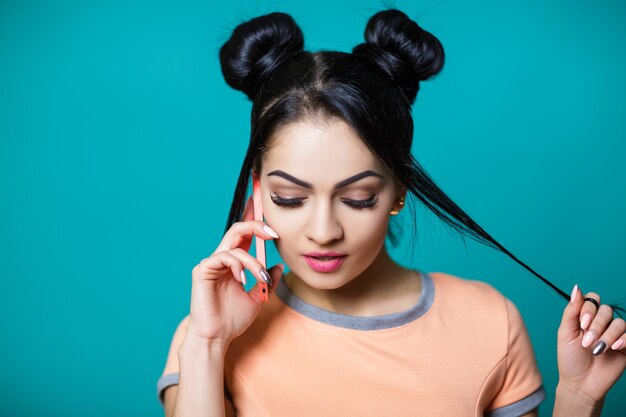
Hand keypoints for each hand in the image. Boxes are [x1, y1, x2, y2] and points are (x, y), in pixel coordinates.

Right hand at [184, 195, 283, 346]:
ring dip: (253, 261)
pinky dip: (238, 266)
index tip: (265, 209)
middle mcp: (222, 259)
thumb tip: (279, 265)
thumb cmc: (232, 320)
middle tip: (274, 234)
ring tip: (260, 279)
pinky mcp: (202, 270)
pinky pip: (224, 257)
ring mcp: (211, 263)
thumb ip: (268, 280)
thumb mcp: (258, 298)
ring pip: (235, 246)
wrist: (217, 337)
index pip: (244, 234)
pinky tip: (243, 281)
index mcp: (234, 263)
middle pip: (238, 229)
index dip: (253, 219)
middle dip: (257, 226)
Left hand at [556, 284, 625, 404]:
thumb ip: (571, 311)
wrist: (579, 383)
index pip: (593, 300)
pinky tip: (614, 347)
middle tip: (586, 342)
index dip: (588, 308)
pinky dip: (623, 339)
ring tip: (597, 349)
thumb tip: (576, 288)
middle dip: (596, 325)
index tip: (581, 325)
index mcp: (586, 317)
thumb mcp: (566, 332)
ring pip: (619, 322)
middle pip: (606, 310)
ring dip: (607, 335)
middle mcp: (601, 323)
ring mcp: (615, 335)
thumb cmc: (570, 358)